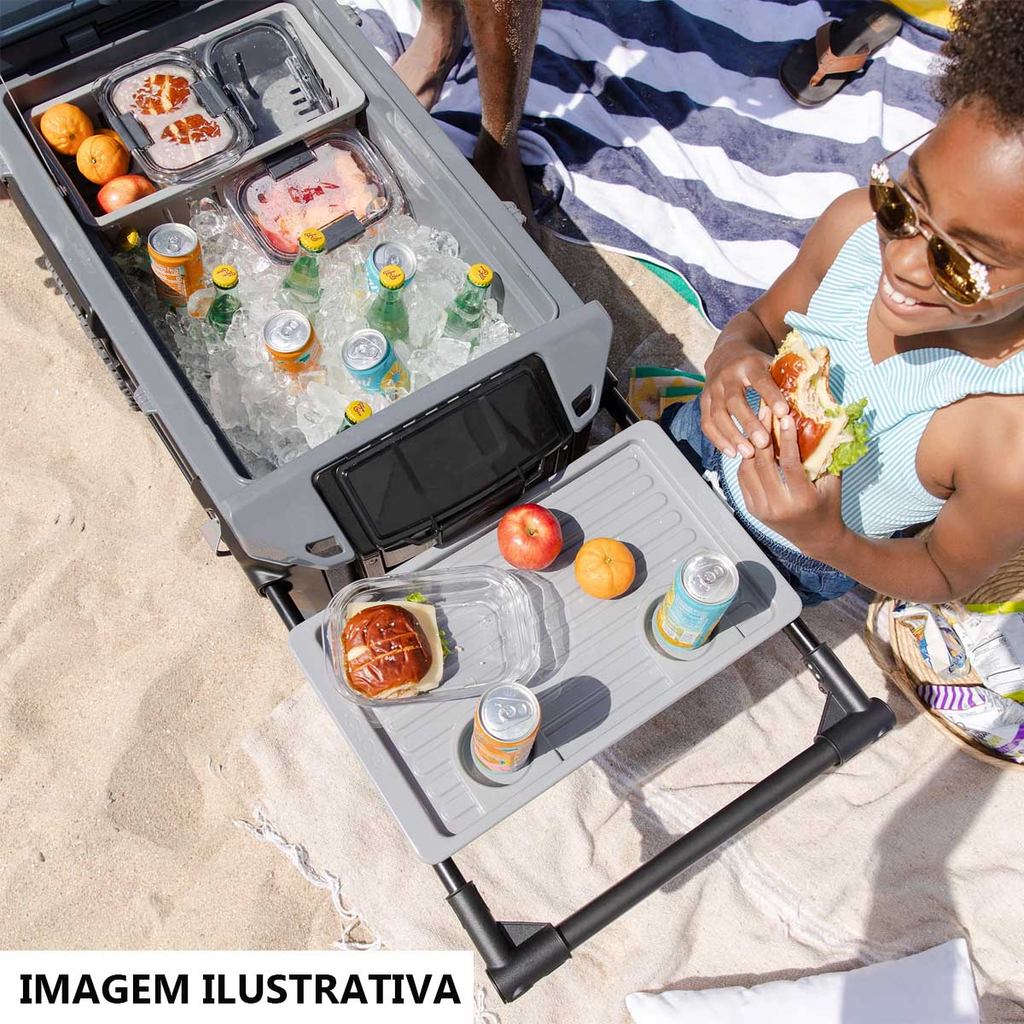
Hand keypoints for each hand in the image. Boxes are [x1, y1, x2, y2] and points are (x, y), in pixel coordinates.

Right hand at [700, 339, 790, 458]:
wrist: (727, 353)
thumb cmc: (758, 364)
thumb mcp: (773, 362)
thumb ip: (788, 376)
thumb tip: (812, 393)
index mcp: (749, 364)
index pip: (760, 380)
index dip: (771, 396)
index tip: (784, 414)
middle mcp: (727, 375)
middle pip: (734, 401)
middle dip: (748, 423)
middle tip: (764, 443)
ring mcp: (712, 388)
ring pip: (717, 414)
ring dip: (732, 436)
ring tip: (748, 454)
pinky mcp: (703, 400)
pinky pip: (706, 423)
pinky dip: (718, 439)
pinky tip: (731, 453)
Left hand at [736, 408, 845, 558]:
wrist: (815, 538)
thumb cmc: (828, 506)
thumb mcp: (832, 482)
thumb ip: (828, 456)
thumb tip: (826, 423)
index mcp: (801, 500)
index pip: (789, 464)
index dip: (787, 439)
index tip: (785, 416)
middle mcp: (778, 506)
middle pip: (764, 464)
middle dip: (763, 434)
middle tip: (765, 409)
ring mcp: (761, 509)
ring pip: (749, 470)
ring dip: (751, 444)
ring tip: (757, 422)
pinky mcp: (751, 509)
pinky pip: (744, 478)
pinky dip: (747, 459)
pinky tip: (751, 442)